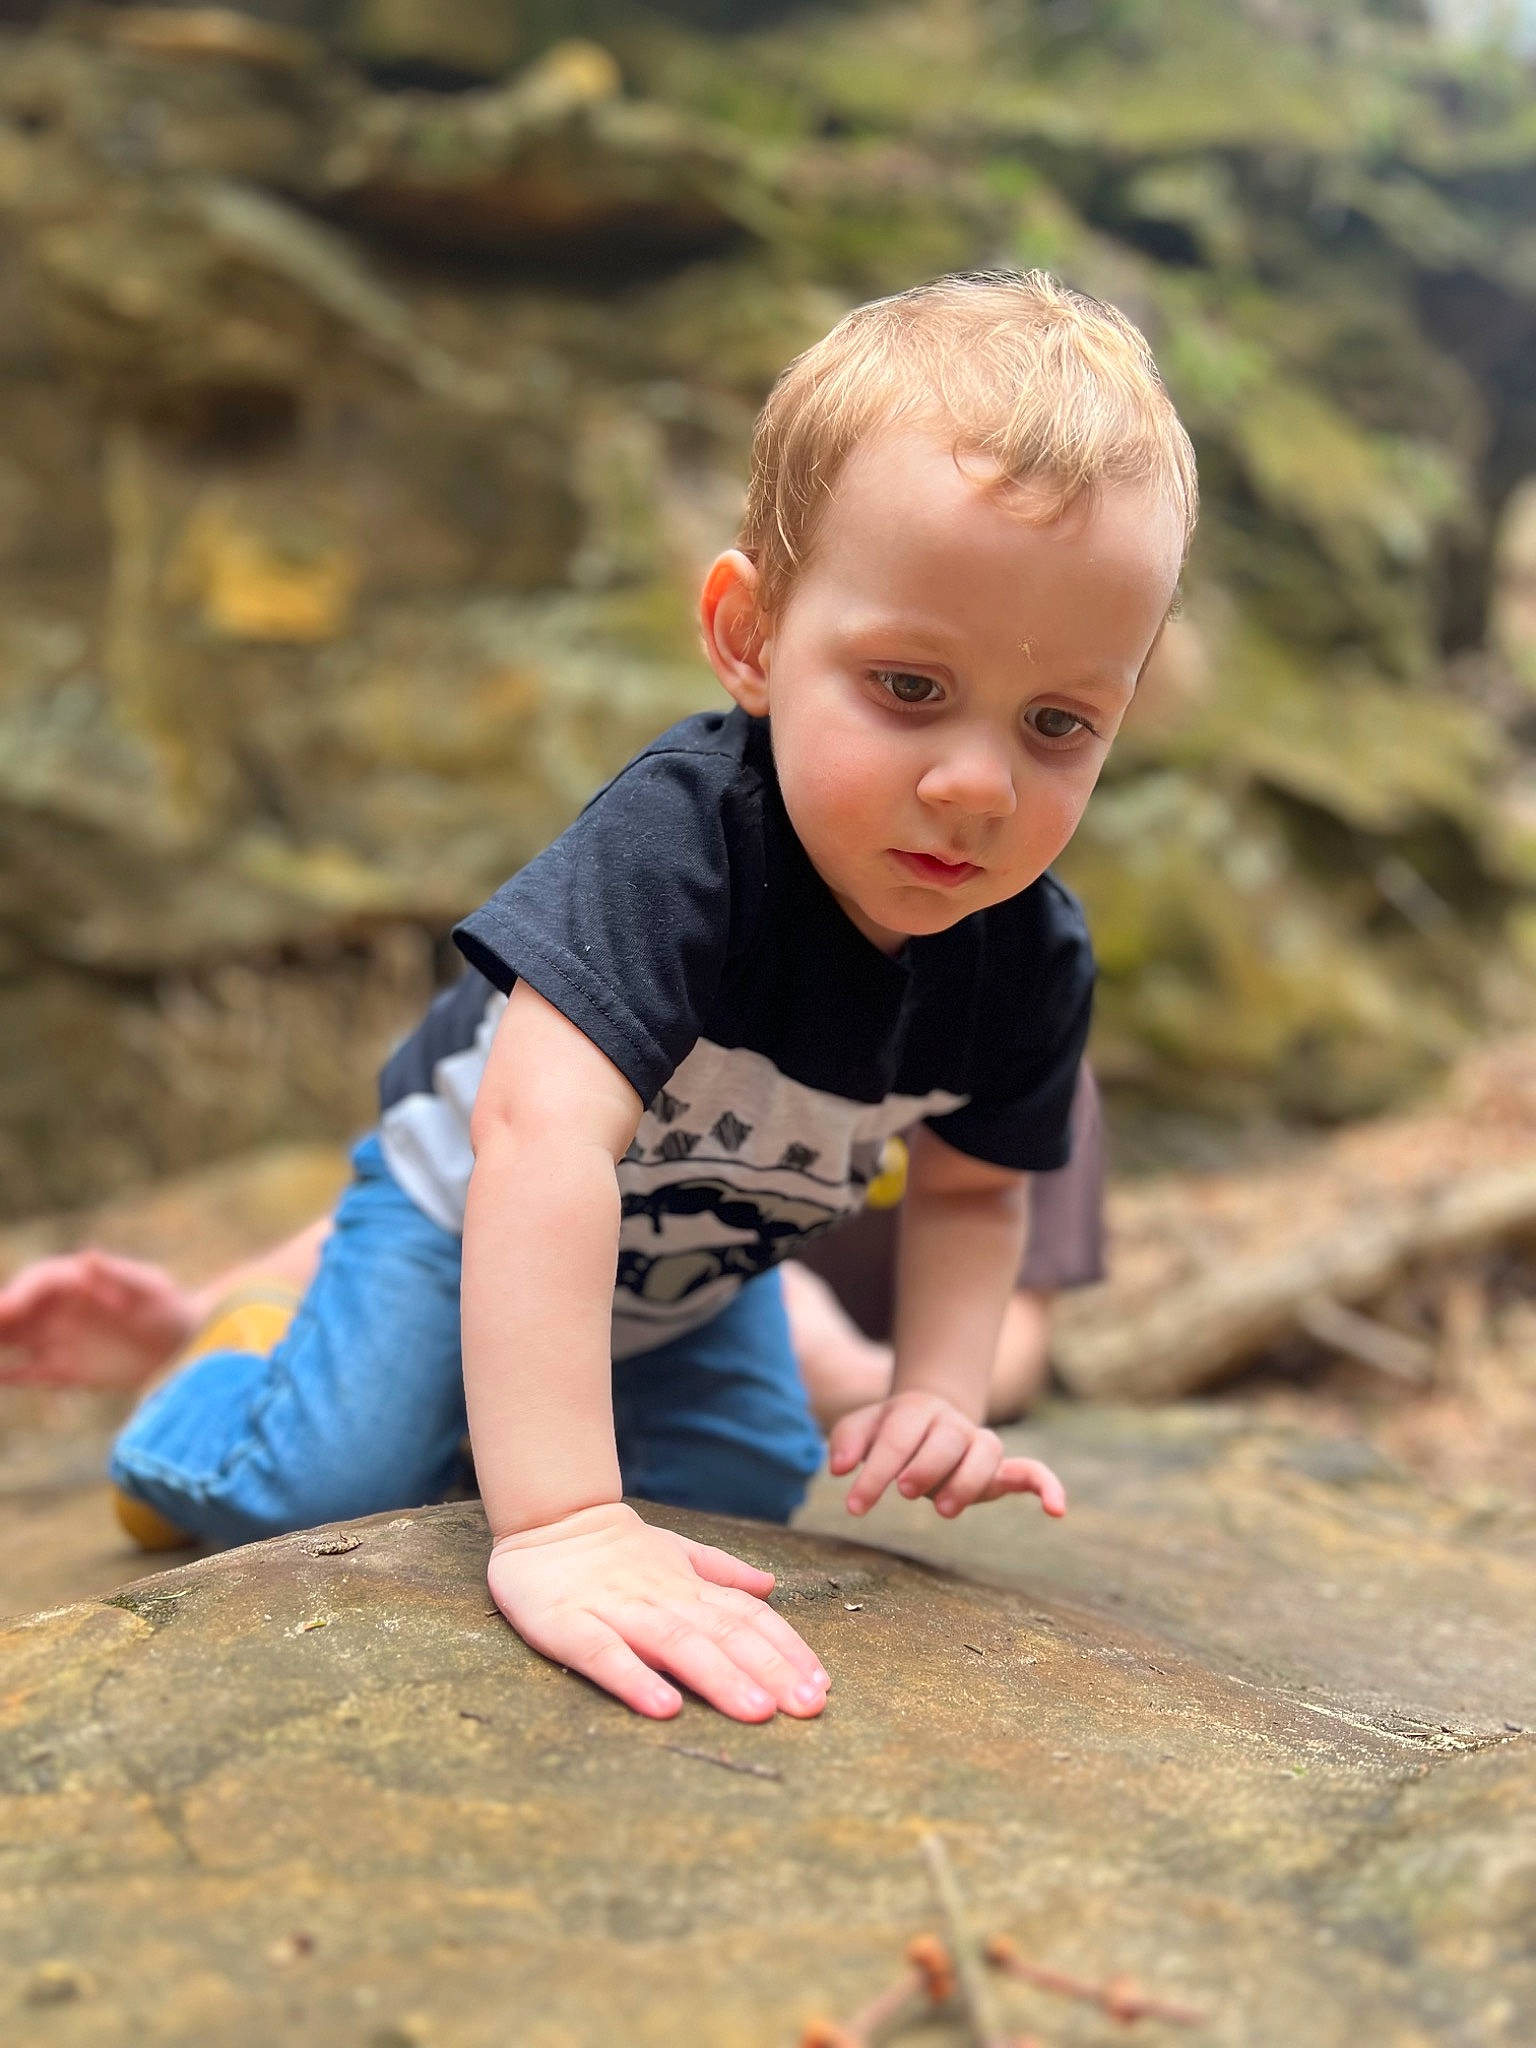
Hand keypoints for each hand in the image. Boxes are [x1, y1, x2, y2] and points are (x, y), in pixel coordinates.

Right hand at [0, 1250, 197, 1388]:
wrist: (185, 1346)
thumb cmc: (169, 1308)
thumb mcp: (150, 1289)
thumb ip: (118, 1275)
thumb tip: (88, 1256)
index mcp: (77, 1282)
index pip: (37, 1283)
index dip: (19, 1294)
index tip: (8, 1309)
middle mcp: (60, 1309)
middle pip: (14, 1310)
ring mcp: (58, 1339)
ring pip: (12, 1339)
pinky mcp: (63, 1370)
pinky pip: (27, 1372)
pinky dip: (8, 1374)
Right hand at [488, 1501, 830, 1722]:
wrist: (546, 1520)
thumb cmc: (615, 1549)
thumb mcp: (675, 1551)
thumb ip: (722, 1572)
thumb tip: (772, 1585)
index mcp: (687, 1586)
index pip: (748, 1616)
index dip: (786, 1649)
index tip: (821, 1684)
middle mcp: (661, 1597)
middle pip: (723, 1633)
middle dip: (769, 1669)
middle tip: (807, 1706)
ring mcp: (616, 1609)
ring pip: (675, 1644)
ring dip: (719, 1677)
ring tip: (756, 1711)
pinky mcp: (568, 1624)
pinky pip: (604, 1654)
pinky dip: (635, 1679)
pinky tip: (664, 1707)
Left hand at [829, 1389, 1067, 1520]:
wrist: (928, 1416)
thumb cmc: (889, 1431)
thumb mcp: (861, 1428)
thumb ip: (846, 1440)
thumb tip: (837, 1467)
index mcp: (915, 1411)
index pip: (897, 1438)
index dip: (875, 1471)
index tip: (855, 1504)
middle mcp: (952, 1424)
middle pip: (947, 1440)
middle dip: (926, 1466)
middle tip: (904, 1491)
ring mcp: (979, 1444)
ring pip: (987, 1452)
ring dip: (967, 1480)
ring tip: (942, 1509)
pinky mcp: (1001, 1469)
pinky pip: (1031, 1471)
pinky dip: (1047, 1486)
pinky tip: (1057, 1510)